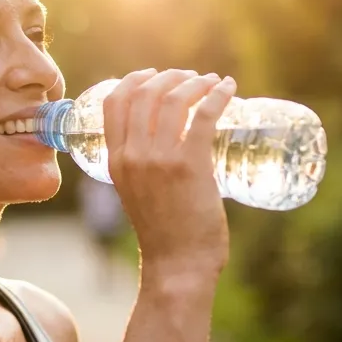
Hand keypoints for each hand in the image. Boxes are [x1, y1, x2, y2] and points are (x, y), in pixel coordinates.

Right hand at [102, 68, 235, 281]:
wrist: (177, 266)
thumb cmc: (164, 234)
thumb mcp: (136, 193)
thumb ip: (142, 168)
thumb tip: (167, 144)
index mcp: (115, 161)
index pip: (114, 103)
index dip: (133, 80)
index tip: (153, 74)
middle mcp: (132, 156)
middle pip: (144, 93)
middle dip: (169, 76)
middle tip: (190, 77)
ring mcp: (160, 160)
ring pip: (173, 100)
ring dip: (194, 82)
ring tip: (210, 81)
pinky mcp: (190, 166)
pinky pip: (203, 116)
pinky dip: (217, 96)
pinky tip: (228, 88)